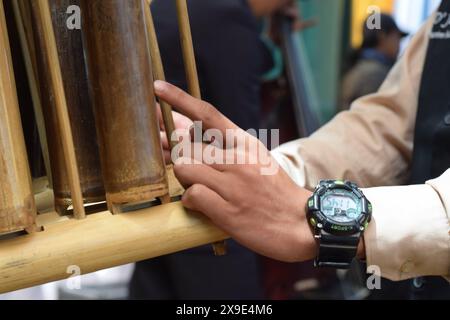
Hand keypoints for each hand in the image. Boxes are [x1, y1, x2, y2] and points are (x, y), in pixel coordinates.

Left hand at [154, 80, 317, 261]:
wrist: (299, 222)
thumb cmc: (272, 190)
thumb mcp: (255, 158)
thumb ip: (223, 143)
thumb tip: (185, 127)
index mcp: (246, 143)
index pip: (208, 114)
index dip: (180, 99)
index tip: (158, 87)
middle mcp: (239, 159)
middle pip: (186, 146)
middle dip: (181, 159)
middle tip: (192, 171)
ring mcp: (234, 185)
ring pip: (185, 168)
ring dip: (185, 179)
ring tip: (200, 188)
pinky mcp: (228, 211)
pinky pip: (191, 195)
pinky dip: (190, 201)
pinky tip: (203, 205)